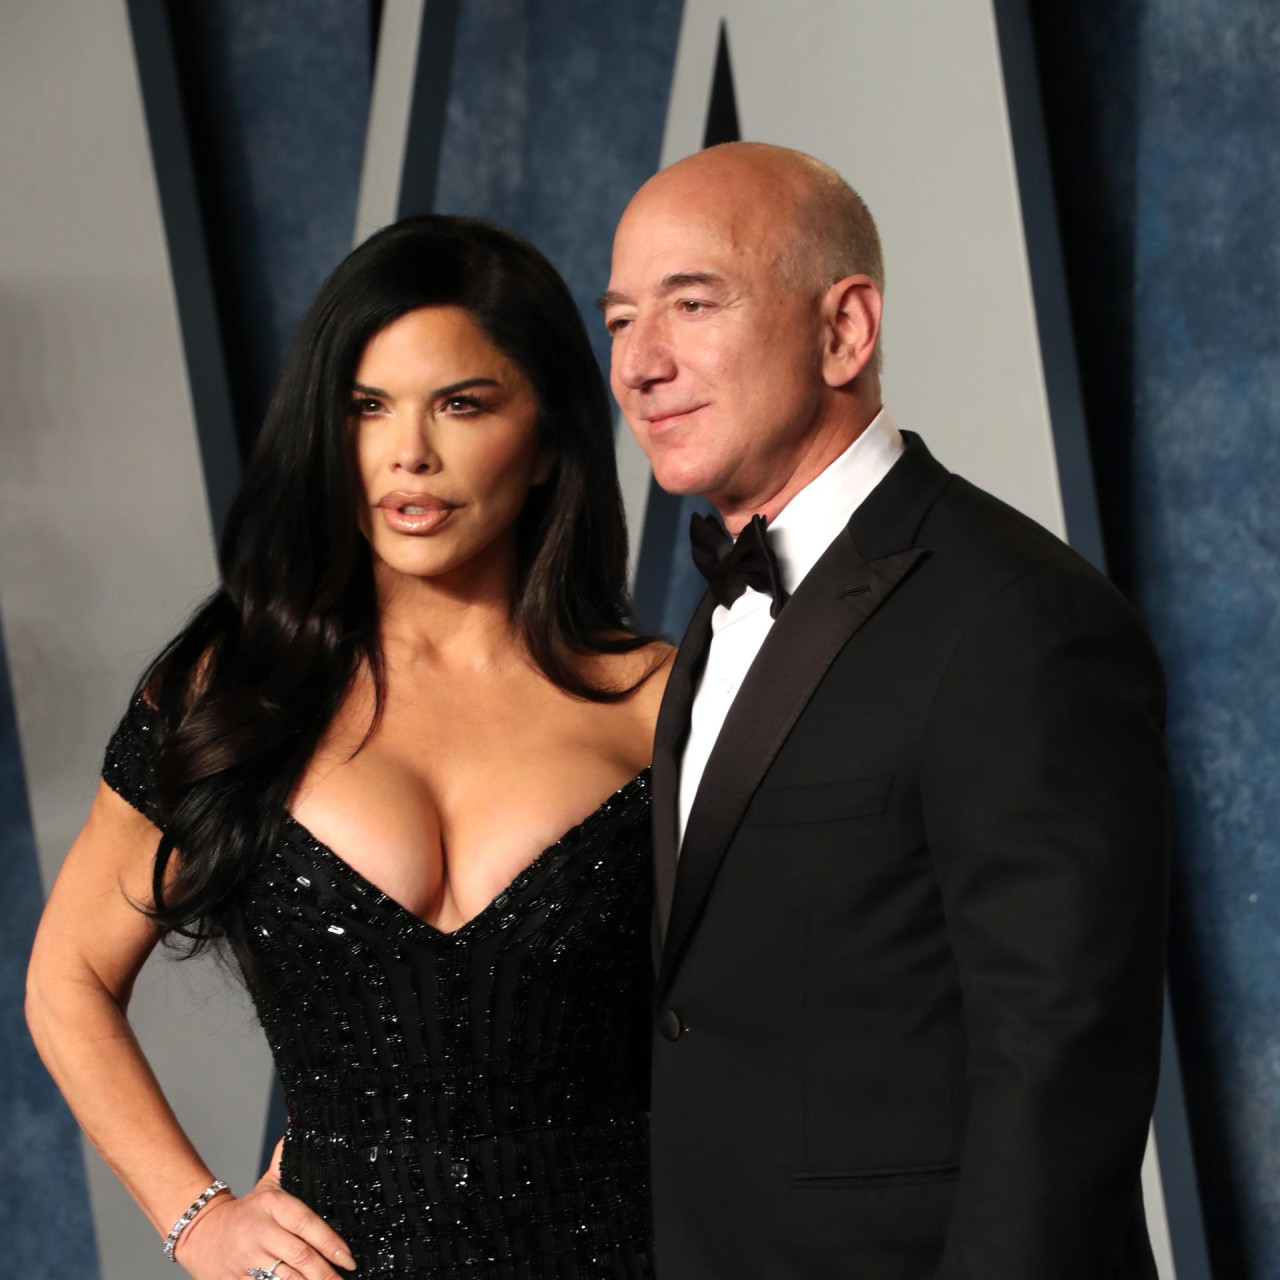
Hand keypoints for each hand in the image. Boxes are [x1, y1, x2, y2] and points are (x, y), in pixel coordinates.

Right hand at [175, 1162, 355, 1279]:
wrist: (199, 1233)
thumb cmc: (244, 1212)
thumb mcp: (267, 1184)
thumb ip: (285, 1160)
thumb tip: (296, 1127)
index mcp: (271, 1206)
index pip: (307, 1223)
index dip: (330, 1242)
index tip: (349, 1258)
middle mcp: (260, 1231)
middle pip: (300, 1255)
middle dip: (326, 1272)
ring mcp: (247, 1259)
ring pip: (285, 1278)